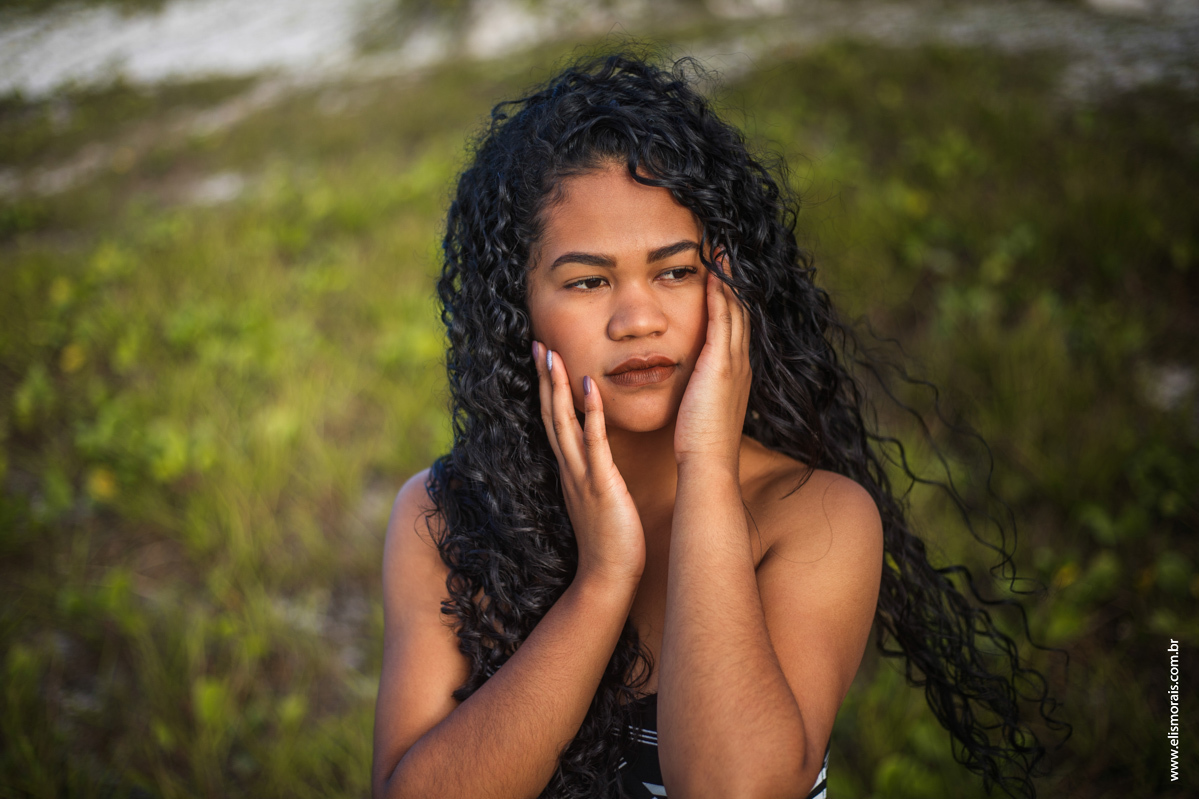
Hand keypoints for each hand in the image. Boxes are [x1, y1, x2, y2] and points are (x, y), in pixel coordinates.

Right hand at [533, 340, 645, 587]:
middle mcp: (570, 467)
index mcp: (570, 469)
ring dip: (557, 388)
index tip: (544, 357)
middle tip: (538, 343)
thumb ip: (594, 473)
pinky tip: (589, 387)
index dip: (548, 388)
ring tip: (553, 355)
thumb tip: (595, 453)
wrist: (608, 578)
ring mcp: (582, 475)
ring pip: (563, 423)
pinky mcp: (601, 485)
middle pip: (551, 414)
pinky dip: (590, 414)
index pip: (554, 420)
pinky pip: (594, 444)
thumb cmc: (610, 540)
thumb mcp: (598, 497)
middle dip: (544, 378)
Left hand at [673, 255, 752, 468]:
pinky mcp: (721, 363)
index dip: (730, 298)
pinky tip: (712, 272)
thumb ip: (697, 390)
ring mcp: (734, 361)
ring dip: (729, 278)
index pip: (735, 325)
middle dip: (734, 281)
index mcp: (735, 372)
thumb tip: (688, 384)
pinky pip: (722, 318)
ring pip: (735, 308)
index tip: (722, 274)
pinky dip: (720, 293)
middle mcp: (740, 362)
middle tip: (727, 251)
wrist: (707, 463)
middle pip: (740, 310)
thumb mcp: (700, 408)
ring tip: (721, 251)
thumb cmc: (697, 443)